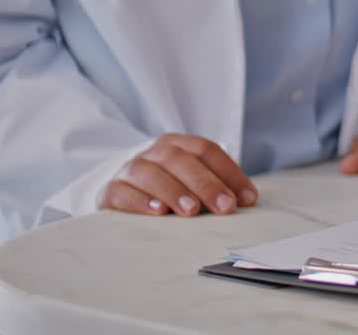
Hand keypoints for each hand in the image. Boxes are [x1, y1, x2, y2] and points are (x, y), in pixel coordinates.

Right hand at [101, 133, 257, 216]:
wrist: (120, 190)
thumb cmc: (166, 188)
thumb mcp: (191, 182)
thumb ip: (215, 186)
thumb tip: (245, 200)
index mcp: (177, 144)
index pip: (206, 150)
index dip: (229, 172)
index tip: (247, 198)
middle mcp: (153, 152)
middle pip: (180, 159)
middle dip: (206, 183)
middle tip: (225, 206)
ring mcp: (129, 170)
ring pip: (150, 172)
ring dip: (174, 191)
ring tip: (191, 210)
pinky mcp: (110, 190)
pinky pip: (122, 191)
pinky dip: (140, 201)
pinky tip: (158, 211)